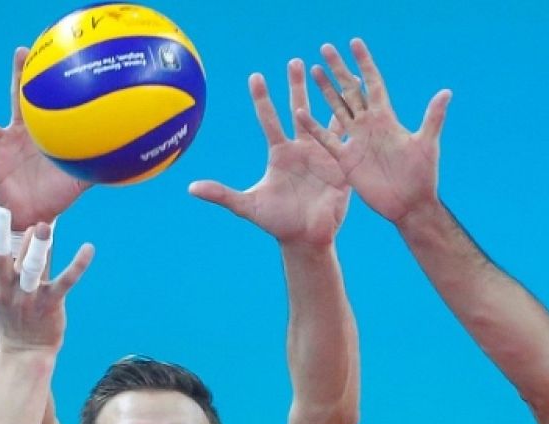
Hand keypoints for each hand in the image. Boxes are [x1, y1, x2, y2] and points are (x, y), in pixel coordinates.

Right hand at [0, 48, 90, 227]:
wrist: (36, 220)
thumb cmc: (55, 197)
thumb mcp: (78, 180)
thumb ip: (96, 167)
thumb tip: (124, 159)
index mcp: (37, 134)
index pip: (42, 102)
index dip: (46, 82)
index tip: (53, 59)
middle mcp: (16, 135)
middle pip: (16, 99)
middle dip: (17, 76)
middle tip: (19, 52)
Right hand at [0, 204, 92, 353]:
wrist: (25, 353)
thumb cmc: (15, 315)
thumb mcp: (5, 289)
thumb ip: (16, 259)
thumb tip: (30, 227)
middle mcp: (7, 290)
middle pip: (1, 260)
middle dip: (0, 235)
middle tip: (1, 211)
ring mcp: (28, 298)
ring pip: (32, 270)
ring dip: (37, 248)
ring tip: (43, 226)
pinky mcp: (50, 304)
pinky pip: (65, 282)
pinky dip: (78, 265)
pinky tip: (88, 248)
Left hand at [188, 61, 349, 245]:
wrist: (307, 237)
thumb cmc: (278, 222)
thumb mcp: (248, 206)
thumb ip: (221, 194)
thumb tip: (190, 188)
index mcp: (279, 153)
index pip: (269, 119)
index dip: (261, 98)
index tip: (255, 76)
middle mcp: (301, 147)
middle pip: (298, 108)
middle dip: (297, 85)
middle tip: (295, 61)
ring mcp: (322, 153)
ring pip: (325, 117)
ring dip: (328, 95)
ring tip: (328, 72)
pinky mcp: (340, 163)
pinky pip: (345, 139)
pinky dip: (349, 121)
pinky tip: (357, 102)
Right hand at [293, 38, 449, 225]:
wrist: (409, 204)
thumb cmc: (422, 176)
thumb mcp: (427, 144)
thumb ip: (433, 118)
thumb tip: (447, 92)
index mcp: (387, 119)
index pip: (373, 84)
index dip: (364, 64)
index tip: (354, 43)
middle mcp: (370, 125)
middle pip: (351, 91)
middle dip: (338, 69)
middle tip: (326, 48)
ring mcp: (357, 141)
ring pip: (337, 109)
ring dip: (325, 91)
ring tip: (313, 70)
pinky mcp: (347, 159)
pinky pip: (327, 140)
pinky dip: (314, 127)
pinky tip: (301, 113)